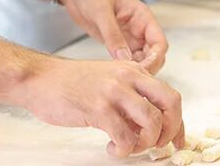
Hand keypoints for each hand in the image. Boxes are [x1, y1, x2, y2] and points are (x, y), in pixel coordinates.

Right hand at [20, 56, 183, 157]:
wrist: (41, 79)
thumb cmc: (72, 84)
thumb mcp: (110, 80)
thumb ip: (131, 96)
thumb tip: (151, 124)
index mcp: (135, 70)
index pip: (169, 96)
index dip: (178, 123)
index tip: (177, 141)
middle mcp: (129, 77)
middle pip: (171, 103)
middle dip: (170, 130)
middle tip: (155, 145)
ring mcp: (115, 91)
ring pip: (152, 122)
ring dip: (145, 143)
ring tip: (128, 147)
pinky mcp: (98, 108)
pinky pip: (125, 136)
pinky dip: (123, 149)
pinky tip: (110, 146)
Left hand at [59, 0, 167, 72]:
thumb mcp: (101, 11)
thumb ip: (113, 35)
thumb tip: (124, 59)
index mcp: (142, 16)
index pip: (159, 42)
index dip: (155, 58)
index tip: (143, 70)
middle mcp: (139, 28)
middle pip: (154, 54)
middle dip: (147, 67)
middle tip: (131, 81)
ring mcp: (128, 36)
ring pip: (141, 59)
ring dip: (136, 70)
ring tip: (123, 81)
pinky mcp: (116, 42)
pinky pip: (126, 59)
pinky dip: (124, 68)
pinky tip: (115, 74)